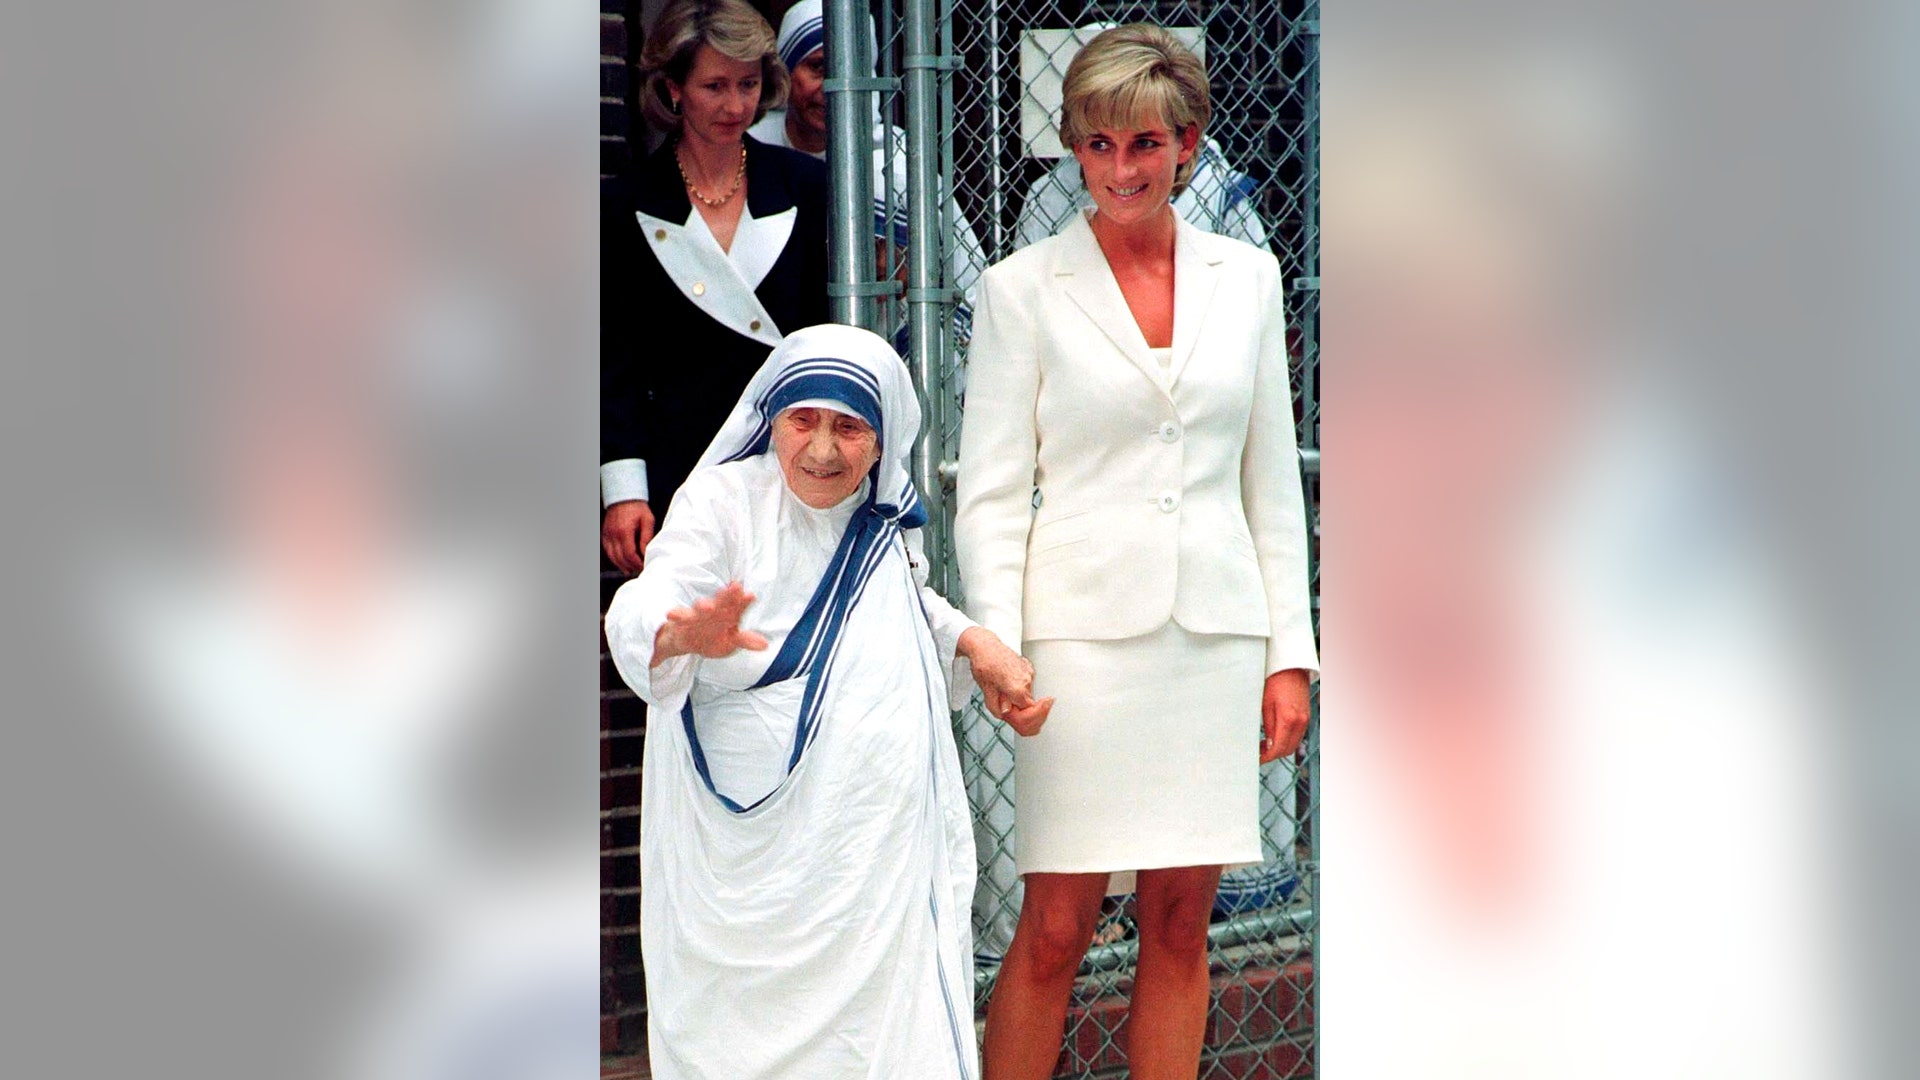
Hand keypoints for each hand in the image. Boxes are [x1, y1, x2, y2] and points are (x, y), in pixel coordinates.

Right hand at [602, 500, 655, 575]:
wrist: (623, 496)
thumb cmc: (638, 508)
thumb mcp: (648, 520)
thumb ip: (646, 537)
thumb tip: (646, 553)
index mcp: (624, 531)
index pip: (630, 554)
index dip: (637, 563)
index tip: (645, 566)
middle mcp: (613, 534)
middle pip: (621, 558)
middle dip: (631, 566)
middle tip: (640, 570)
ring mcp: (607, 534)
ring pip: (613, 557)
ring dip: (622, 565)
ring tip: (631, 570)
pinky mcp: (604, 534)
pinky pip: (608, 551)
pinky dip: (615, 559)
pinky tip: (622, 563)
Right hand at [652, 582, 769, 665]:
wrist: (688, 640)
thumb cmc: (713, 637)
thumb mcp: (731, 642)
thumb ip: (746, 641)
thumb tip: (765, 645)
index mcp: (728, 614)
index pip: (738, 606)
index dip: (744, 601)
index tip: (750, 595)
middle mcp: (715, 610)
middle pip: (722, 602)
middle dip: (728, 595)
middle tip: (736, 587)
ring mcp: (698, 614)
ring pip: (701, 607)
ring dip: (703, 605)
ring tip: (707, 606)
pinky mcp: (682, 620)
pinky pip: (679, 616)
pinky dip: (676, 614)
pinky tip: (671, 614)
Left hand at [958, 626, 1052, 736]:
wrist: (984, 645)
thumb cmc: (984, 663)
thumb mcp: (986, 690)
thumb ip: (997, 706)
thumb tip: (1004, 714)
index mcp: (1017, 688)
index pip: (1030, 712)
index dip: (1025, 720)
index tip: (1023, 725)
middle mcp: (1027, 680)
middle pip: (1029, 705)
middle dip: (1020, 710)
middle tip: (1006, 710)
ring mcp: (1029, 672)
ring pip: (1028, 694)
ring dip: (1018, 698)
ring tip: (1002, 691)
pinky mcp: (1028, 667)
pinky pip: (1027, 684)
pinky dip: (1019, 688)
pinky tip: (1007, 683)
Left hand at [1261, 668, 1311, 762]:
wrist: (1290, 666)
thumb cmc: (1274, 680)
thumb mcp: (1265, 704)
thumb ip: (1268, 726)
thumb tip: (1268, 745)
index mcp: (1288, 719)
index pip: (1278, 748)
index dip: (1267, 757)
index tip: (1257, 758)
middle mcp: (1300, 721)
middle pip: (1287, 749)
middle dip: (1273, 755)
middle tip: (1258, 753)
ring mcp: (1305, 719)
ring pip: (1293, 744)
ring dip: (1280, 748)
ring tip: (1265, 745)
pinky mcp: (1306, 716)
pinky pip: (1297, 735)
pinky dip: (1287, 740)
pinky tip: (1275, 736)